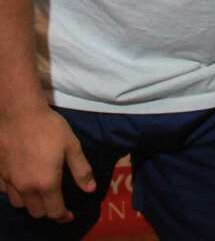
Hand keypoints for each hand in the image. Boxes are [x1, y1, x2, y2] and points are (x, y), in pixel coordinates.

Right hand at [0, 105, 94, 221]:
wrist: (18, 113)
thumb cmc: (49, 128)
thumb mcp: (72, 146)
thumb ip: (81, 170)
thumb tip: (90, 189)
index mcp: (46, 182)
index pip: (54, 210)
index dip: (63, 216)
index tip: (69, 215)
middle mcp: (25, 187)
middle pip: (36, 211)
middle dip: (48, 211)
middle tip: (56, 203)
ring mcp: (8, 181)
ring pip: (18, 204)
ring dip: (30, 203)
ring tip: (39, 193)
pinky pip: (6, 191)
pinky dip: (15, 192)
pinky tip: (21, 182)